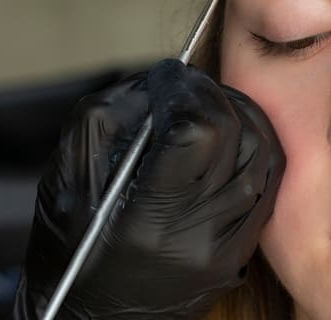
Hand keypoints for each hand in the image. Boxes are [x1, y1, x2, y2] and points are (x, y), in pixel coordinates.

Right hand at [14, 60, 283, 319]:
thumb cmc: (70, 255)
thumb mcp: (65, 182)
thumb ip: (106, 120)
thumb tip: (155, 82)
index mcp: (145, 219)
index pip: (195, 133)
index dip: (183, 90)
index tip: (166, 76)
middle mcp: (193, 237)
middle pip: (233, 136)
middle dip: (211, 95)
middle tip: (186, 84)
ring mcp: (223, 248)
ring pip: (260, 157)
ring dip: (240, 115)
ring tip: (210, 104)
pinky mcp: (237, 254)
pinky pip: (266, 187)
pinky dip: (254, 150)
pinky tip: (231, 136)